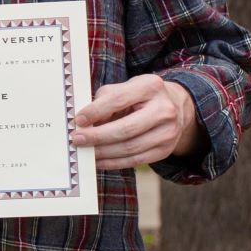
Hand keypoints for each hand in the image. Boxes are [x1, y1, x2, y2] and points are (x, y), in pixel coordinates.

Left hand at [72, 73, 197, 169]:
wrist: (174, 106)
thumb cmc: (141, 96)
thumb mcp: (125, 88)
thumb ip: (105, 100)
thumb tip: (85, 122)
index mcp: (150, 87)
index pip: (119, 100)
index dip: (96, 111)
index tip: (78, 120)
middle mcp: (164, 110)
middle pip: (126, 129)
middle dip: (97, 136)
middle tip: (76, 139)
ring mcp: (168, 132)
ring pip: (130, 148)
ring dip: (103, 152)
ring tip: (85, 151)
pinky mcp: (165, 150)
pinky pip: (135, 160)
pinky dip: (113, 162)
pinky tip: (98, 160)